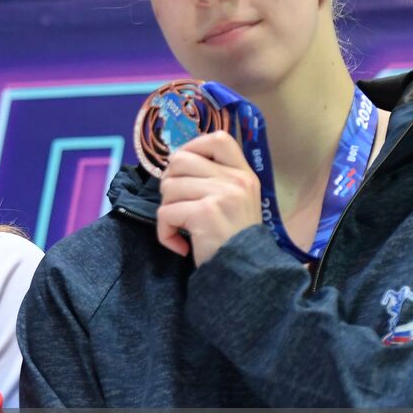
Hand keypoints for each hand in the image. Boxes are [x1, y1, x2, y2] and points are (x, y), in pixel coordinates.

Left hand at [156, 131, 262, 265]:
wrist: (246, 274)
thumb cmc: (233, 239)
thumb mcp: (235, 201)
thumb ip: (215, 179)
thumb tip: (176, 162)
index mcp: (243, 173)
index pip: (218, 138)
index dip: (192, 147)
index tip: (184, 170)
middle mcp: (236, 179)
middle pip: (180, 160)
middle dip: (170, 183)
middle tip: (179, 205)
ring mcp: (222, 194)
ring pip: (169, 187)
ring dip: (168, 210)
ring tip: (184, 227)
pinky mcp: (206, 213)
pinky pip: (165, 213)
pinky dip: (166, 232)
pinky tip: (180, 245)